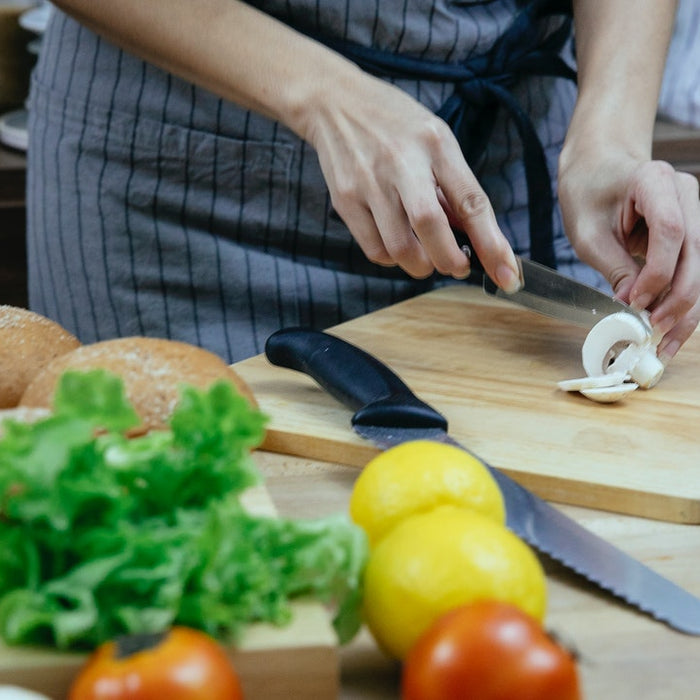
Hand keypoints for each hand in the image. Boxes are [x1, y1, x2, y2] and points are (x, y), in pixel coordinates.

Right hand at [301, 69, 521, 290]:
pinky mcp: (345, 200)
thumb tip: (474, 238)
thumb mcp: (436, 142)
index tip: (507, 273)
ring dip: (421, 264)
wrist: (334, 103)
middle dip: (450, 260)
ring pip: (399, 249)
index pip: (471, 201)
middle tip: (459, 265)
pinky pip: (374, 249)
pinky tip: (397, 243)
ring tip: (425, 253)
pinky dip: (392, 258)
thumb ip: (454, 187)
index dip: (491, 243)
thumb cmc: (395, 125)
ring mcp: (369, 183)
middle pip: (430, 227)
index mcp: (436, 145)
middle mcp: (402, 163)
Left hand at [558, 149, 699, 361]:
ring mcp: (694, 212)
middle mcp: (686, 193)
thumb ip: (615, 266)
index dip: (658, 272)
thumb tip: (633, 306)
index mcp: (655, 181)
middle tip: (654, 331)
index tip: (636, 301)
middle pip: (695, 252)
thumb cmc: (589, 195)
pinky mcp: (692, 233)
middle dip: (677, 298)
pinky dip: (682, 302)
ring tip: (664, 344)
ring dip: (686, 308)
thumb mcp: (589, 233)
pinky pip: (693, 271)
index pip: (671, 231)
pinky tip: (671, 331)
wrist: (598, 170)